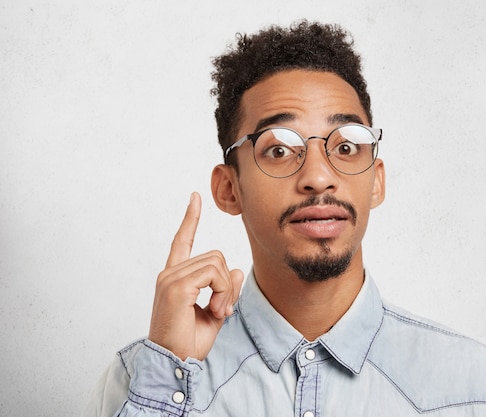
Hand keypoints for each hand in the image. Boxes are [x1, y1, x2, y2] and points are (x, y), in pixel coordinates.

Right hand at [148, 192, 243, 359]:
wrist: (174, 363)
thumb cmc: (188, 342)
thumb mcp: (216, 312)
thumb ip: (226, 290)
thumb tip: (238, 269)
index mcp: (175, 277)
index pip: (182, 241)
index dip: (190, 219)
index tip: (195, 198)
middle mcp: (169, 274)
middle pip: (215, 255)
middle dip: (227, 281)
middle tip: (223, 308)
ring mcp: (171, 278)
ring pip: (217, 263)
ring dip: (226, 288)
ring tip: (218, 312)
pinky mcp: (177, 286)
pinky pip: (214, 274)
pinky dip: (223, 291)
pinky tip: (216, 310)